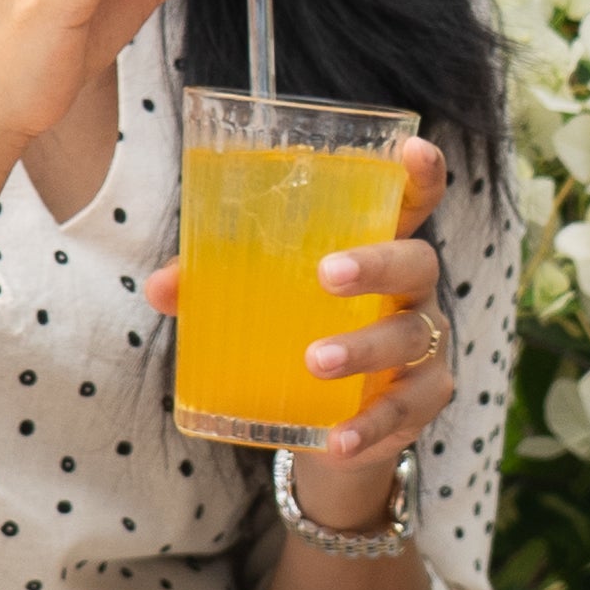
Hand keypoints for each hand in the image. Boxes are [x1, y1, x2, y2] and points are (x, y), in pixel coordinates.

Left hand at [148, 143, 453, 520]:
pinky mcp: (422, 401)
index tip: (412, 151)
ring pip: (410, 338)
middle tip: (326, 275)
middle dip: (376, 264)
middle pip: (416, 263)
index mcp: (377, 248)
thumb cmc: (297, 336)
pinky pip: (405, 410)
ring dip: (363, 348)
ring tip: (315, 361)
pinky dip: (371, 426)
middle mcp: (413, 291)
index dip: (421, 175)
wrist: (329, 425)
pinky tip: (339, 439)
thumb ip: (216, 285)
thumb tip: (164, 287)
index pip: (413, 202)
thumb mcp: (259, 304)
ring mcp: (425, 345)